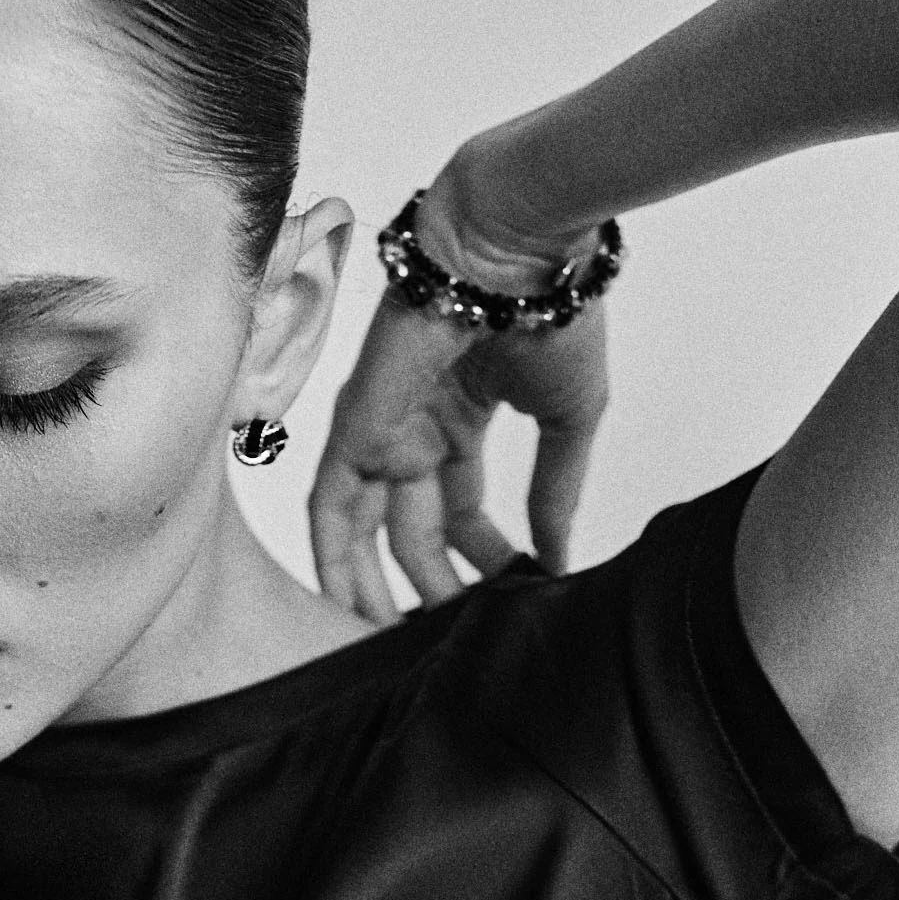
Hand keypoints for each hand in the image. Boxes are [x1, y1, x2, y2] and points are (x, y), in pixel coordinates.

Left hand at [308, 200, 609, 619]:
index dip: (486, 558)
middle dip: (434, 586)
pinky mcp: (352, 426)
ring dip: (378, 588)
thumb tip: (555, 557)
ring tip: (399, 646)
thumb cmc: (554, 314)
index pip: (463, 510)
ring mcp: (380, 428)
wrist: (520, 252)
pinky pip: (329, 508)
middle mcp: (414, 427)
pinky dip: (336, 559)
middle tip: (455, 636)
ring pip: (363, 530)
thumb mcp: (569, 421)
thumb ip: (556, 491)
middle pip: (412, 529)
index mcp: (462, 417)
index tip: (516, 594)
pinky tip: (352, 610)